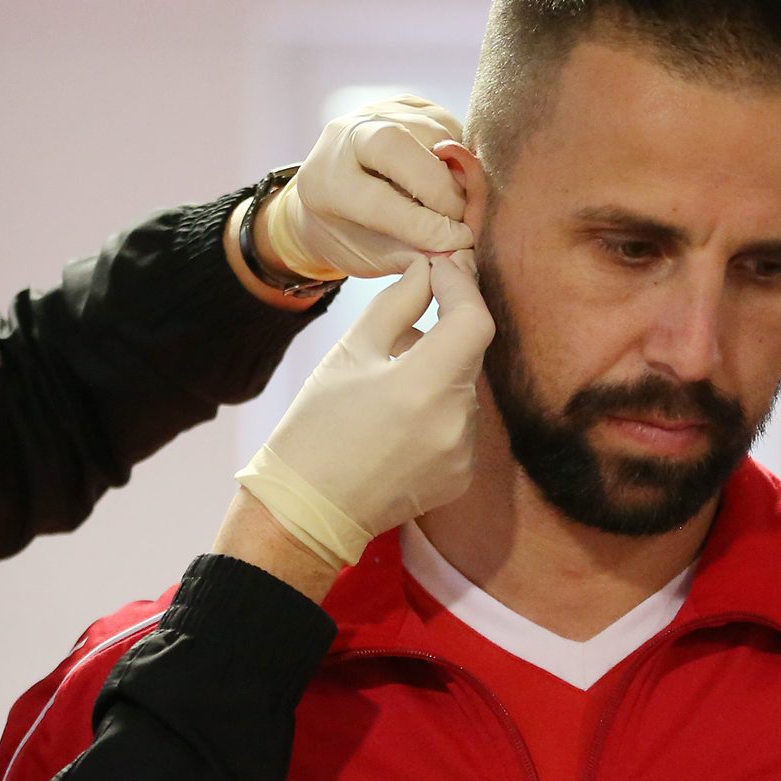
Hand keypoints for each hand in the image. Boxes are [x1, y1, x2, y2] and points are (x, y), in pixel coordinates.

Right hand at [235, 251, 493, 569]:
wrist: (306, 509)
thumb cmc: (316, 428)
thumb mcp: (348, 354)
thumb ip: (396, 305)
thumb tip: (426, 272)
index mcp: (423, 386)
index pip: (473, 319)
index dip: (460, 287)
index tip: (439, 271)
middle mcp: (454, 421)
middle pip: (468, 353)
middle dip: (441, 333)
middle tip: (396, 335)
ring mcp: (462, 453)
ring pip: (462, 388)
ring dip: (437, 375)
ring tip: (385, 392)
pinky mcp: (461, 476)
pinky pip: (459, 424)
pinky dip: (436, 412)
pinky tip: (396, 427)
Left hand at [258, 95, 472, 282]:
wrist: (334, 196)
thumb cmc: (351, 234)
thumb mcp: (368, 256)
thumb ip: (407, 254)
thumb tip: (456, 248)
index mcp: (325, 182)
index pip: (377, 200)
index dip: (424, 223)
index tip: (458, 241)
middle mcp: (344, 137)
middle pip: (396, 145)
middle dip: (439, 186)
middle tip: (462, 217)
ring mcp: (374, 112)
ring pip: (429, 130)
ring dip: (456, 169)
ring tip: (458, 202)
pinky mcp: (404, 103)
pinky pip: (444, 120)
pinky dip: (459, 151)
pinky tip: (455, 177)